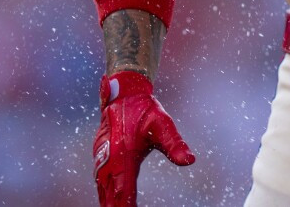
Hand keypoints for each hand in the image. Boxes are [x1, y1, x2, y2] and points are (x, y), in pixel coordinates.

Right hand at [94, 71, 194, 206]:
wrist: (124, 93)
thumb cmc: (145, 109)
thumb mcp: (163, 124)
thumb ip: (175, 144)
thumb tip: (190, 160)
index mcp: (124, 152)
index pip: (124, 184)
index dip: (126, 202)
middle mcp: (109, 155)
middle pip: (110, 189)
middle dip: (114, 205)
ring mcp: (102, 154)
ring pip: (102, 184)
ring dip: (107, 200)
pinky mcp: (100, 152)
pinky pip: (99, 177)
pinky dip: (103, 190)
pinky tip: (107, 199)